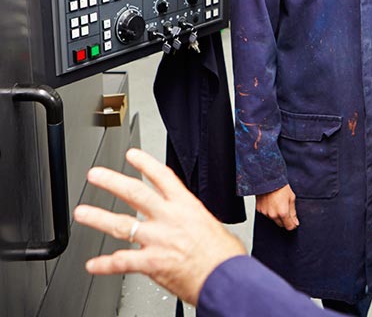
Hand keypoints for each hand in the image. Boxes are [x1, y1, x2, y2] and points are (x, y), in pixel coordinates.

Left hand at [73, 148, 245, 305]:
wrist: (225, 278)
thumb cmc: (224, 256)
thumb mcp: (213, 225)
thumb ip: (194, 221)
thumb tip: (192, 223)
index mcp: (187, 206)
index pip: (162, 177)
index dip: (145, 163)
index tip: (132, 155)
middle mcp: (169, 218)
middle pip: (135, 193)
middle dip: (112, 182)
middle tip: (96, 176)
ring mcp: (157, 239)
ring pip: (122, 224)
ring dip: (98, 217)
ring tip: (83, 213)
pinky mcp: (150, 263)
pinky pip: (121, 262)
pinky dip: (105, 264)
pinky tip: (93, 264)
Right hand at [256, 184, 298, 229]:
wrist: (267, 179)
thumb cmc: (280, 186)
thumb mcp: (291, 198)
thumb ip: (293, 212)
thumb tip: (295, 223)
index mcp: (283, 213)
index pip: (289, 227)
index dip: (293, 224)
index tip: (294, 221)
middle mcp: (273, 215)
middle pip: (281, 224)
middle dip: (285, 220)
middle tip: (286, 209)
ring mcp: (265, 213)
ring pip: (273, 219)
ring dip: (276, 215)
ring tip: (277, 203)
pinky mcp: (259, 209)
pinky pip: (266, 214)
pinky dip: (269, 210)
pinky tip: (271, 202)